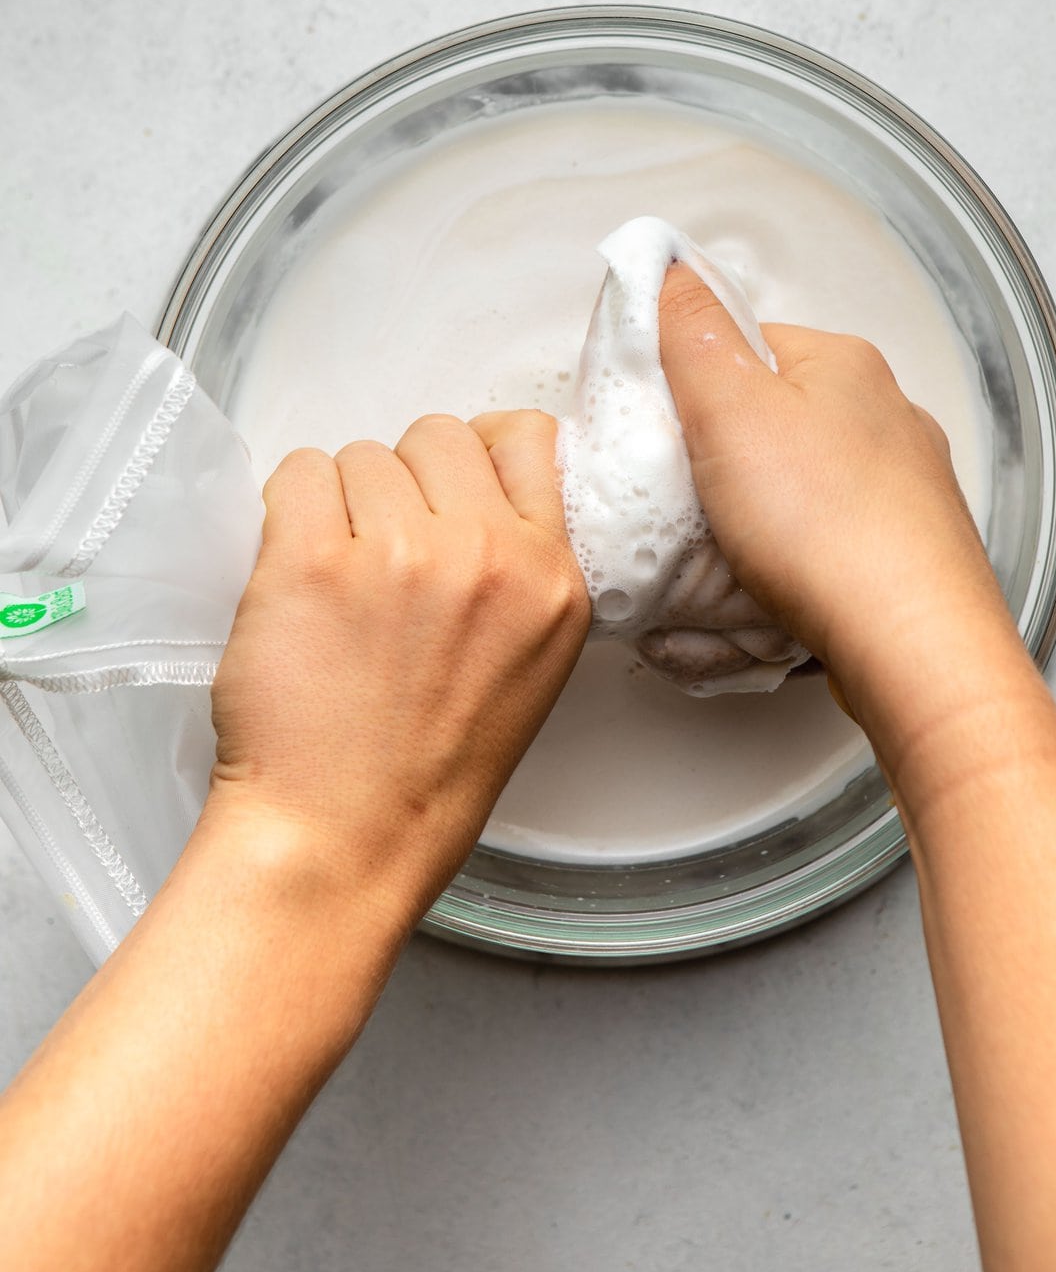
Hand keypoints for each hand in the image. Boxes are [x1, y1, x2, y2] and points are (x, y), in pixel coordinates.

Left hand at [209, 409, 588, 932]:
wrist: (344, 836)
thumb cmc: (424, 768)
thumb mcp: (530, 663)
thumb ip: (520, 571)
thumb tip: (476, 491)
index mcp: (552, 580)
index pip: (526, 438)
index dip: (475, 453)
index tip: (445, 482)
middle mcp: (488, 557)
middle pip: (438, 435)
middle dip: (404, 480)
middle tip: (382, 551)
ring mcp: (402, 554)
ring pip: (362, 455)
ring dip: (342, 504)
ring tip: (340, 585)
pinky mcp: (315, 560)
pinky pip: (299, 473)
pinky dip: (288, 511)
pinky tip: (297, 574)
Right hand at [657, 264, 1031, 758]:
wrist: (911, 647)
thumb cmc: (831, 530)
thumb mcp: (730, 409)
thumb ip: (693, 333)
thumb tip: (672, 272)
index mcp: (845, 364)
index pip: (745, 341)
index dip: (688, 381)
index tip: (660, 424)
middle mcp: (888, 417)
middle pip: (773, 418)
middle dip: (722, 458)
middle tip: (684, 497)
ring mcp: (905, 489)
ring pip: (801, 487)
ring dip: (757, 517)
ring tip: (727, 553)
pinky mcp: (906, 555)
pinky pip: (827, 545)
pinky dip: (794, 563)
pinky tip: (773, 590)